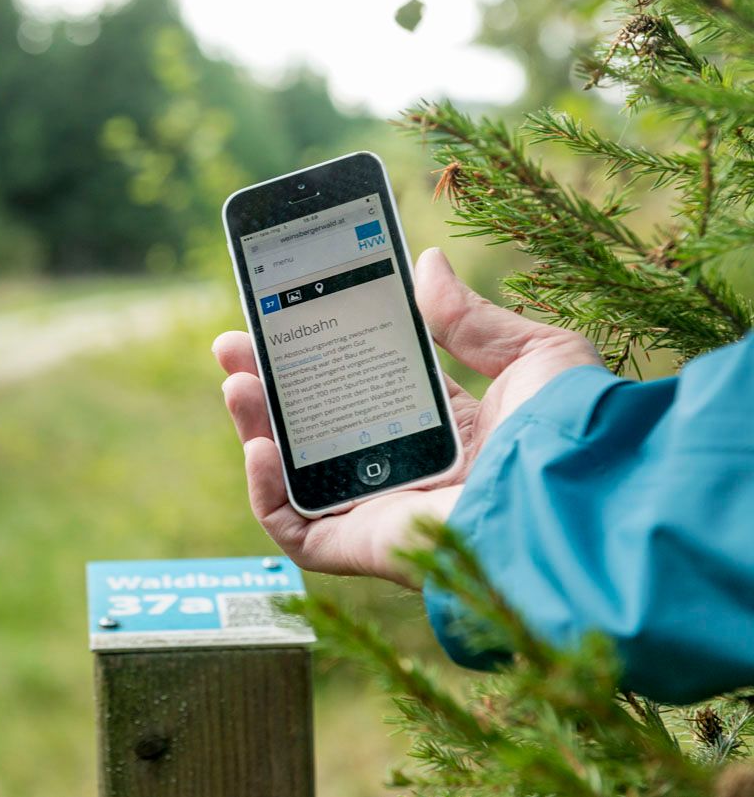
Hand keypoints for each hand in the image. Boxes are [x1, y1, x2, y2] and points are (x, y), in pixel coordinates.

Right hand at [214, 248, 601, 586]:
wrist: (577, 498)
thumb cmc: (572, 432)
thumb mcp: (530, 356)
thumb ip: (470, 319)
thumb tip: (428, 264)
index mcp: (451, 434)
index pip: (366, 392)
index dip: (322, 357)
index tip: (284, 319)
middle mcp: (412, 475)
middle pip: (319, 432)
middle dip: (271, 387)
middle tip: (235, 347)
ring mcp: (385, 513)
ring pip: (297, 478)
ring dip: (257, 430)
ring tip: (236, 382)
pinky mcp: (367, 547)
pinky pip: (297, 532)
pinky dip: (265, 494)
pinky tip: (259, 447)